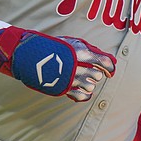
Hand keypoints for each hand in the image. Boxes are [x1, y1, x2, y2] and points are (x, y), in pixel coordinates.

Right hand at [0, 27, 115, 100]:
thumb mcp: (71, 43)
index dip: (109, 67)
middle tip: (89, 71)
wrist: (28, 55)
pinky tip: (81, 89)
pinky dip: (85, 94)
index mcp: (78, 52)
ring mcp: (68, 79)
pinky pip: (82, 97)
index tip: (109, 70)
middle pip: (96, 75)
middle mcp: (75, 66)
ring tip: (81, 78)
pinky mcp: (62, 89)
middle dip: (96, 74)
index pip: (102, 61)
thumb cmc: (53, 47)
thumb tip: (111, 60)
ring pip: (90, 86)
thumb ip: (91, 51)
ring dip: (89, 83)